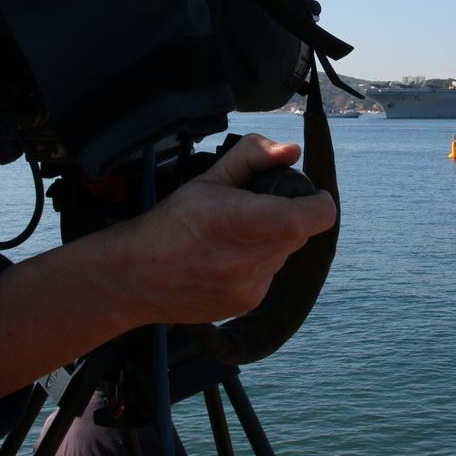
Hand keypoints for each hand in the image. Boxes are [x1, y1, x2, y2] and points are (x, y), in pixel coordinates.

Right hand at [110, 134, 338, 325]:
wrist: (135, 276)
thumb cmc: (172, 220)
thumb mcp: (209, 178)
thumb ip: (254, 156)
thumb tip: (292, 151)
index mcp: (238, 221)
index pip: (306, 219)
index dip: (320, 205)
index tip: (313, 195)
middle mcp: (246, 260)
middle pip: (297, 234)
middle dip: (287, 217)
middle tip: (254, 211)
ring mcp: (248, 287)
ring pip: (283, 255)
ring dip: (271, 242)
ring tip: (232, 238)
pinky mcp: (246, 304)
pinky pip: (269, 276)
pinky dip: (258, 264)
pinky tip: (225, 260)